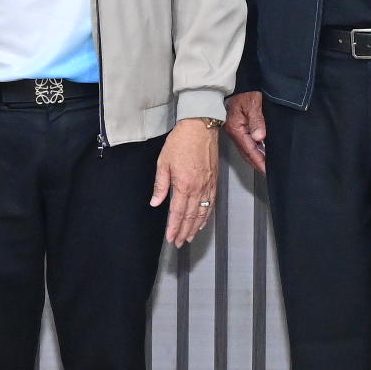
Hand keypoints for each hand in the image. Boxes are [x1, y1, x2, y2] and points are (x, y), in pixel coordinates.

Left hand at [154, 117, 222, 250]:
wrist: (200, 127)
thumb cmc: (181, 141)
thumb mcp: (163, 162)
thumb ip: (160, 185)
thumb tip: (156, 202)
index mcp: (183, 184)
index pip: (178, 212)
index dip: (174, 227)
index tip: (171, 238)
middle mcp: (198, 188)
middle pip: (191, 216)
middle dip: (184, 231)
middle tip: (179, 242)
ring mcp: (208, 185)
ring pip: (203, 212)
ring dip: (196, 227)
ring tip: (190, 237)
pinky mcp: (214, 180)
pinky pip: (211, 203)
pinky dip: (207, 215)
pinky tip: (203, 221)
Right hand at [226, 89, 268, 173]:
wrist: (243, 81)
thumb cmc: (247, 90)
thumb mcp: (254, 104)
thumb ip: (257, 121)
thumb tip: (259, 138)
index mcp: (235, 127)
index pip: (249, 149)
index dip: (258, 161)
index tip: (266, 170)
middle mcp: (234, 131)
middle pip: (246, 153)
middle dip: (257, 163)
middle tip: (268, 172)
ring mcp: (235, 130)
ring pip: (246, 149)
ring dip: (256, 157)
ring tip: (266, 166)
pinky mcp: (238, 127)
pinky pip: (247, 142)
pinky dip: (255, 149)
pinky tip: (262, 152)